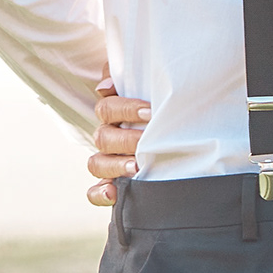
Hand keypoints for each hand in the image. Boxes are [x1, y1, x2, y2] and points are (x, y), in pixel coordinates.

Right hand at [85, 75, 150, 206]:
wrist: (178, 136)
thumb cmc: (161, 109)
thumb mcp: (148, 90)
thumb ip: (126, 78)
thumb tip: (105, 87)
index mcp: (114, 115)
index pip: (108, 109)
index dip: (125, 109)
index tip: (150, 112)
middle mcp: (108, 138)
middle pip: (103, 137)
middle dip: (126, 139)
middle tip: (146, 141)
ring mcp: (108, 161)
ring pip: (96, 163)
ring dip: (114, 165)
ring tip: (135, 167)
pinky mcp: (110, 184)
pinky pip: (94, 191)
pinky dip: (99, 194)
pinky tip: (113, 194)